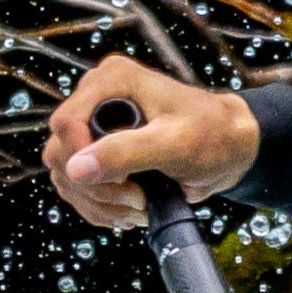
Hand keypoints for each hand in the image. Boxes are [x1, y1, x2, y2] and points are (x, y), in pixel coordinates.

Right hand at [45, 58, 258, 230]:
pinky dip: (100, 207)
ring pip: (67, 175)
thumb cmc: (212, 135)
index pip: (65, 123)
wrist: (230, 148)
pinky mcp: (100, 153)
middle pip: (61, 153)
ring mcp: (96, 127)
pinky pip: (78, 187)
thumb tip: (76, 169)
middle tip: (136, 199)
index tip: (117, 181)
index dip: (81, 159)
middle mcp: (97, 100)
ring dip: (99, 202)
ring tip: (139, 207)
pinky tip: (130, 210)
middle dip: (95, 186)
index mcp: (112, 81)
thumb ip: (125, 152)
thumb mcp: (174, 144)